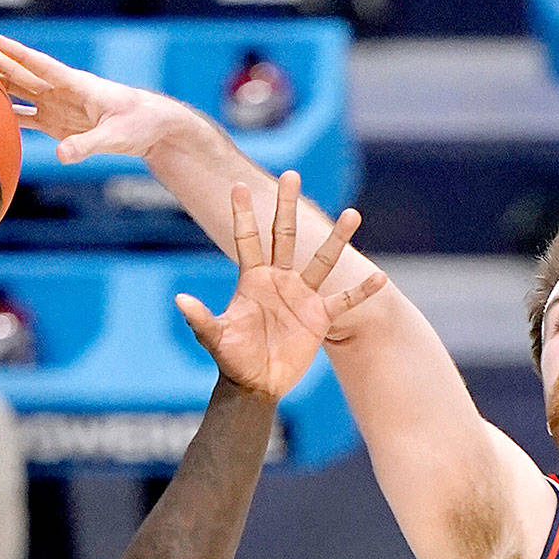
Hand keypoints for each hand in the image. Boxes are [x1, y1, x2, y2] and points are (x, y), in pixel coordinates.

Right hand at [0, 32, 178, 163]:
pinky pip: (24, 117)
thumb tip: (62, 156)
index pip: (42, 66)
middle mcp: (59, 90)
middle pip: (18, 71)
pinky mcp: (55, 123)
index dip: (20, 55)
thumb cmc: (138, 124)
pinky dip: (4, 114)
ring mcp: (54, 105)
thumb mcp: (115, 137)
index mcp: (75, 84)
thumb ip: (88, 146)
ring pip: (15, 89)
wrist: (150, 128)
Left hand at [174, 171, 384, 399]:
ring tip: (353, 214)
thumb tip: (179, 299)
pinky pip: (344, 300)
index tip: (238, 185)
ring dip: (337, 238)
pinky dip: (361, 290)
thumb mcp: (215, 338)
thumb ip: (200, 318)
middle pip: (285, 235)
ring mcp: (301, 296)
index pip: (247, 239)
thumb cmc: (233, 359)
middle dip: (287, 206)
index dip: (243, 213)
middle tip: (291, 175)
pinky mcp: (319, 317)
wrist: (257, 384)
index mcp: (252, 279)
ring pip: (322, 261)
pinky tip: (379, 277)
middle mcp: (278, 279)